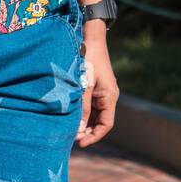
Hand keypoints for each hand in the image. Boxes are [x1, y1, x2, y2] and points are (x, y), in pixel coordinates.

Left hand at [74, 21, 117, 147]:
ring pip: (95, 115)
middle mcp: (109, 96)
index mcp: (109, 97)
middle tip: (71, 137)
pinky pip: (91, 106)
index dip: (94, 136)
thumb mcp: (84, 85)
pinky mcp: (96, 88)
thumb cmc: (88, 59)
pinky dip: (83, 113)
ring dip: (85, 123)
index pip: (106, 124)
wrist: (91, 38)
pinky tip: (72, 116)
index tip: (80, 143)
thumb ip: (82, 107)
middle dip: (88, 131)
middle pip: (101, 121)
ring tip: (70, 129)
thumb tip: (80, 130)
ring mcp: (102, 92)